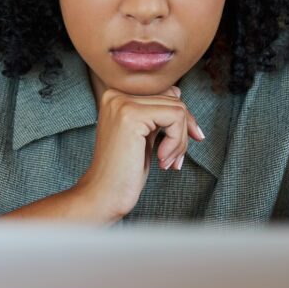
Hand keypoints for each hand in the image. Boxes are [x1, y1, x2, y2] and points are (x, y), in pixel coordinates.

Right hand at [74, 84, 204, 220]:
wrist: (104, 195)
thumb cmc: (125, 170)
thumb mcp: (144, 135)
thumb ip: (155, 112)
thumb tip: (178, 91)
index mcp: (117, 96)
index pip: (164, 92)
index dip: (181, 119)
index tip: (184, 144)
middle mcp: (116, 94)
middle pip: (173, 99)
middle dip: (183, 133)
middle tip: (175, 160)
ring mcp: (122, 102)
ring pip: (178, 108)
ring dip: (180, 141)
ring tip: (168, 162)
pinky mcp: (131, 115)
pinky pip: (175, 118)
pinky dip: (177, 142)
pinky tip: (162, 159)